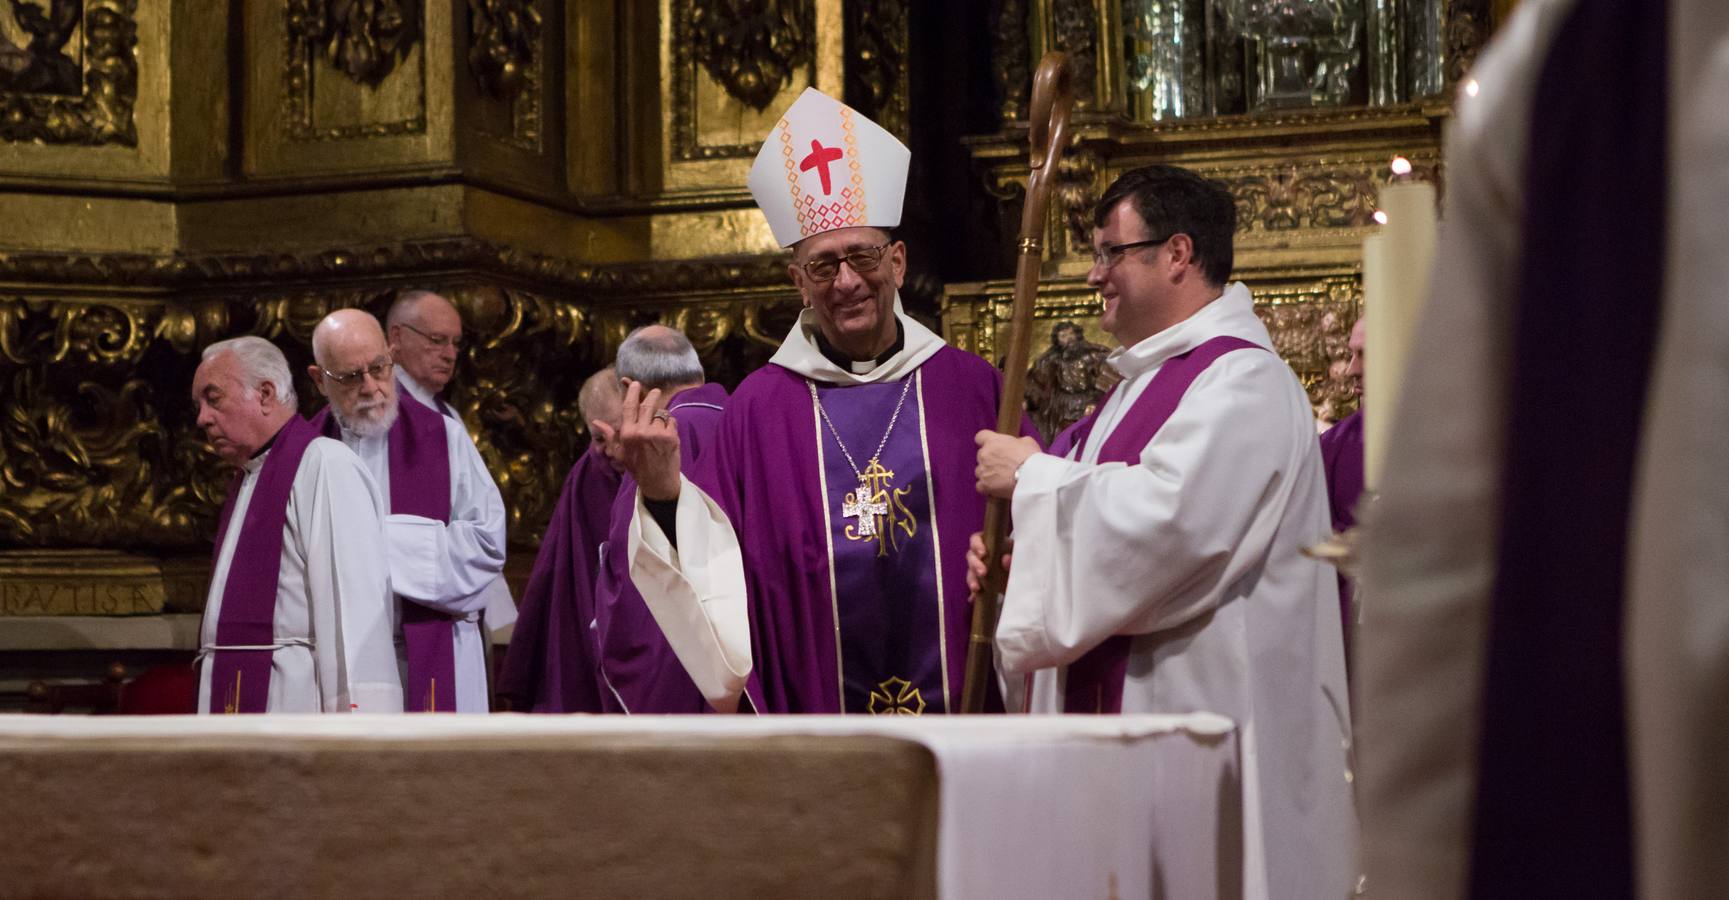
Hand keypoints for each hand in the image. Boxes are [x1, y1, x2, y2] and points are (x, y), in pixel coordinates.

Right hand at [605, 379, 681, 500]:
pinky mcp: (671, 437)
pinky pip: (672, 421)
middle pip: (648, 405)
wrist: (658, 483)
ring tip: (660, 423)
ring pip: (662, 413)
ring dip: (662, 415)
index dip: (632, 392)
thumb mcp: (619, 453)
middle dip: (652, 395)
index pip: (629, 407)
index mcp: (627, 434)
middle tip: (656, 391)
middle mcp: (641, 432)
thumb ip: (610, 435)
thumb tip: (596, 421)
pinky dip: (671, 424)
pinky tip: (667, 434)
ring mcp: (657, 434)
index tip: (635, 383)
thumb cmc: (637, 467)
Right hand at [964, 530, 1013, 601]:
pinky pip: (973, 585)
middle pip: (971, 556)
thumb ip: (1013, 557)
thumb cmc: (1019, 559)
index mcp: (990, 543)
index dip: (976, 545)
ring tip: (977, 587)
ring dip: (972, 579)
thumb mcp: (1018, 557)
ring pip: (970, 571)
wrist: (1022, 576)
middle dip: (975, 564)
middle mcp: (981, 555)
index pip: (976, 539)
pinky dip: (973, 590)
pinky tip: (975, 595)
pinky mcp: (979, 581)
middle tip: (983, 572)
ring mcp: (979, 568)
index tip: (983, 554)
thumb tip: (1006, 559)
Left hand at [974, 431, 1039, 498]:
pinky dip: (987, 487)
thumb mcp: (1027, 442)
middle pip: (981, 455)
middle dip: (989, 459)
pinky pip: (980, 486)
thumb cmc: (1031, 459)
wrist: (1032, 478)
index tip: (992, 446)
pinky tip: (996, 487)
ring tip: (1001, 478)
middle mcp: (984, 454)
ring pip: (980, 471)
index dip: (986, 441)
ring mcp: (983, 470)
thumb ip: (1016, 442)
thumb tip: (1016, 445)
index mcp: (993, 441)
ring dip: (988, 473)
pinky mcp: (984, 485)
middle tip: (1003, 464)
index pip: (980, 437)